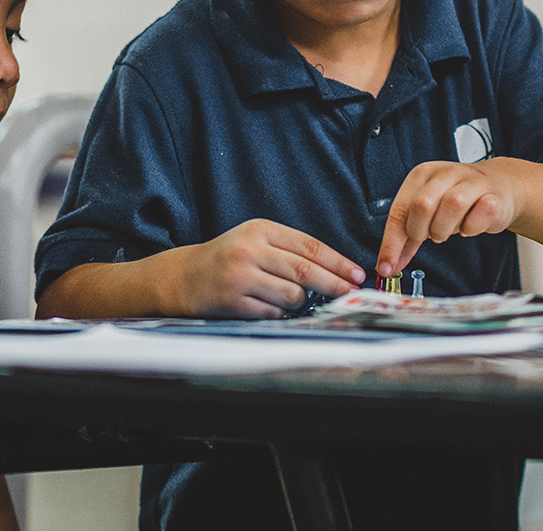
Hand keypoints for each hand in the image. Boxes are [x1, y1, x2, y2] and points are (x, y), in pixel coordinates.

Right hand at [173, 219, 364, 317]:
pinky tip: (267, 306)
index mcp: (259, 229)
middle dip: (334, 284)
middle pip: (304, 270)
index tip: (356, 274)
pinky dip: (278, 313)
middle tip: (351, 293)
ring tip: (289, 298)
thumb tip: (336, 272)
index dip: (337, 262)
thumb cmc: (228, 258)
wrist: (185, 276)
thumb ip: (289, 250)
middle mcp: (249, 250)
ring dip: (300, 302)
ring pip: (292, 295)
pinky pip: (273, 312)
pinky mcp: (234, 301)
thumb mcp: (255, 240)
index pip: (309, 246)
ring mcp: (240, 276)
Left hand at [376, 159, 518, 276]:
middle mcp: (444, 174)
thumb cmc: (456, 201)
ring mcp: (471, 182)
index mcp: (421, 175)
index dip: (391, 242)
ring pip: (452, 205)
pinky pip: (481, 213)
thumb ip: (406, 237)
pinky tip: (469, 226)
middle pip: (422, 205)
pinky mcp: (494, 195)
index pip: (399, 210)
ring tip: (447, 231)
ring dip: (445, 229)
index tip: (386, 267)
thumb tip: (388, 266)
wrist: (499, 187)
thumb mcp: (427, 213)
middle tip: (429, 236)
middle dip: (421, 231)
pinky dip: (472, 227)